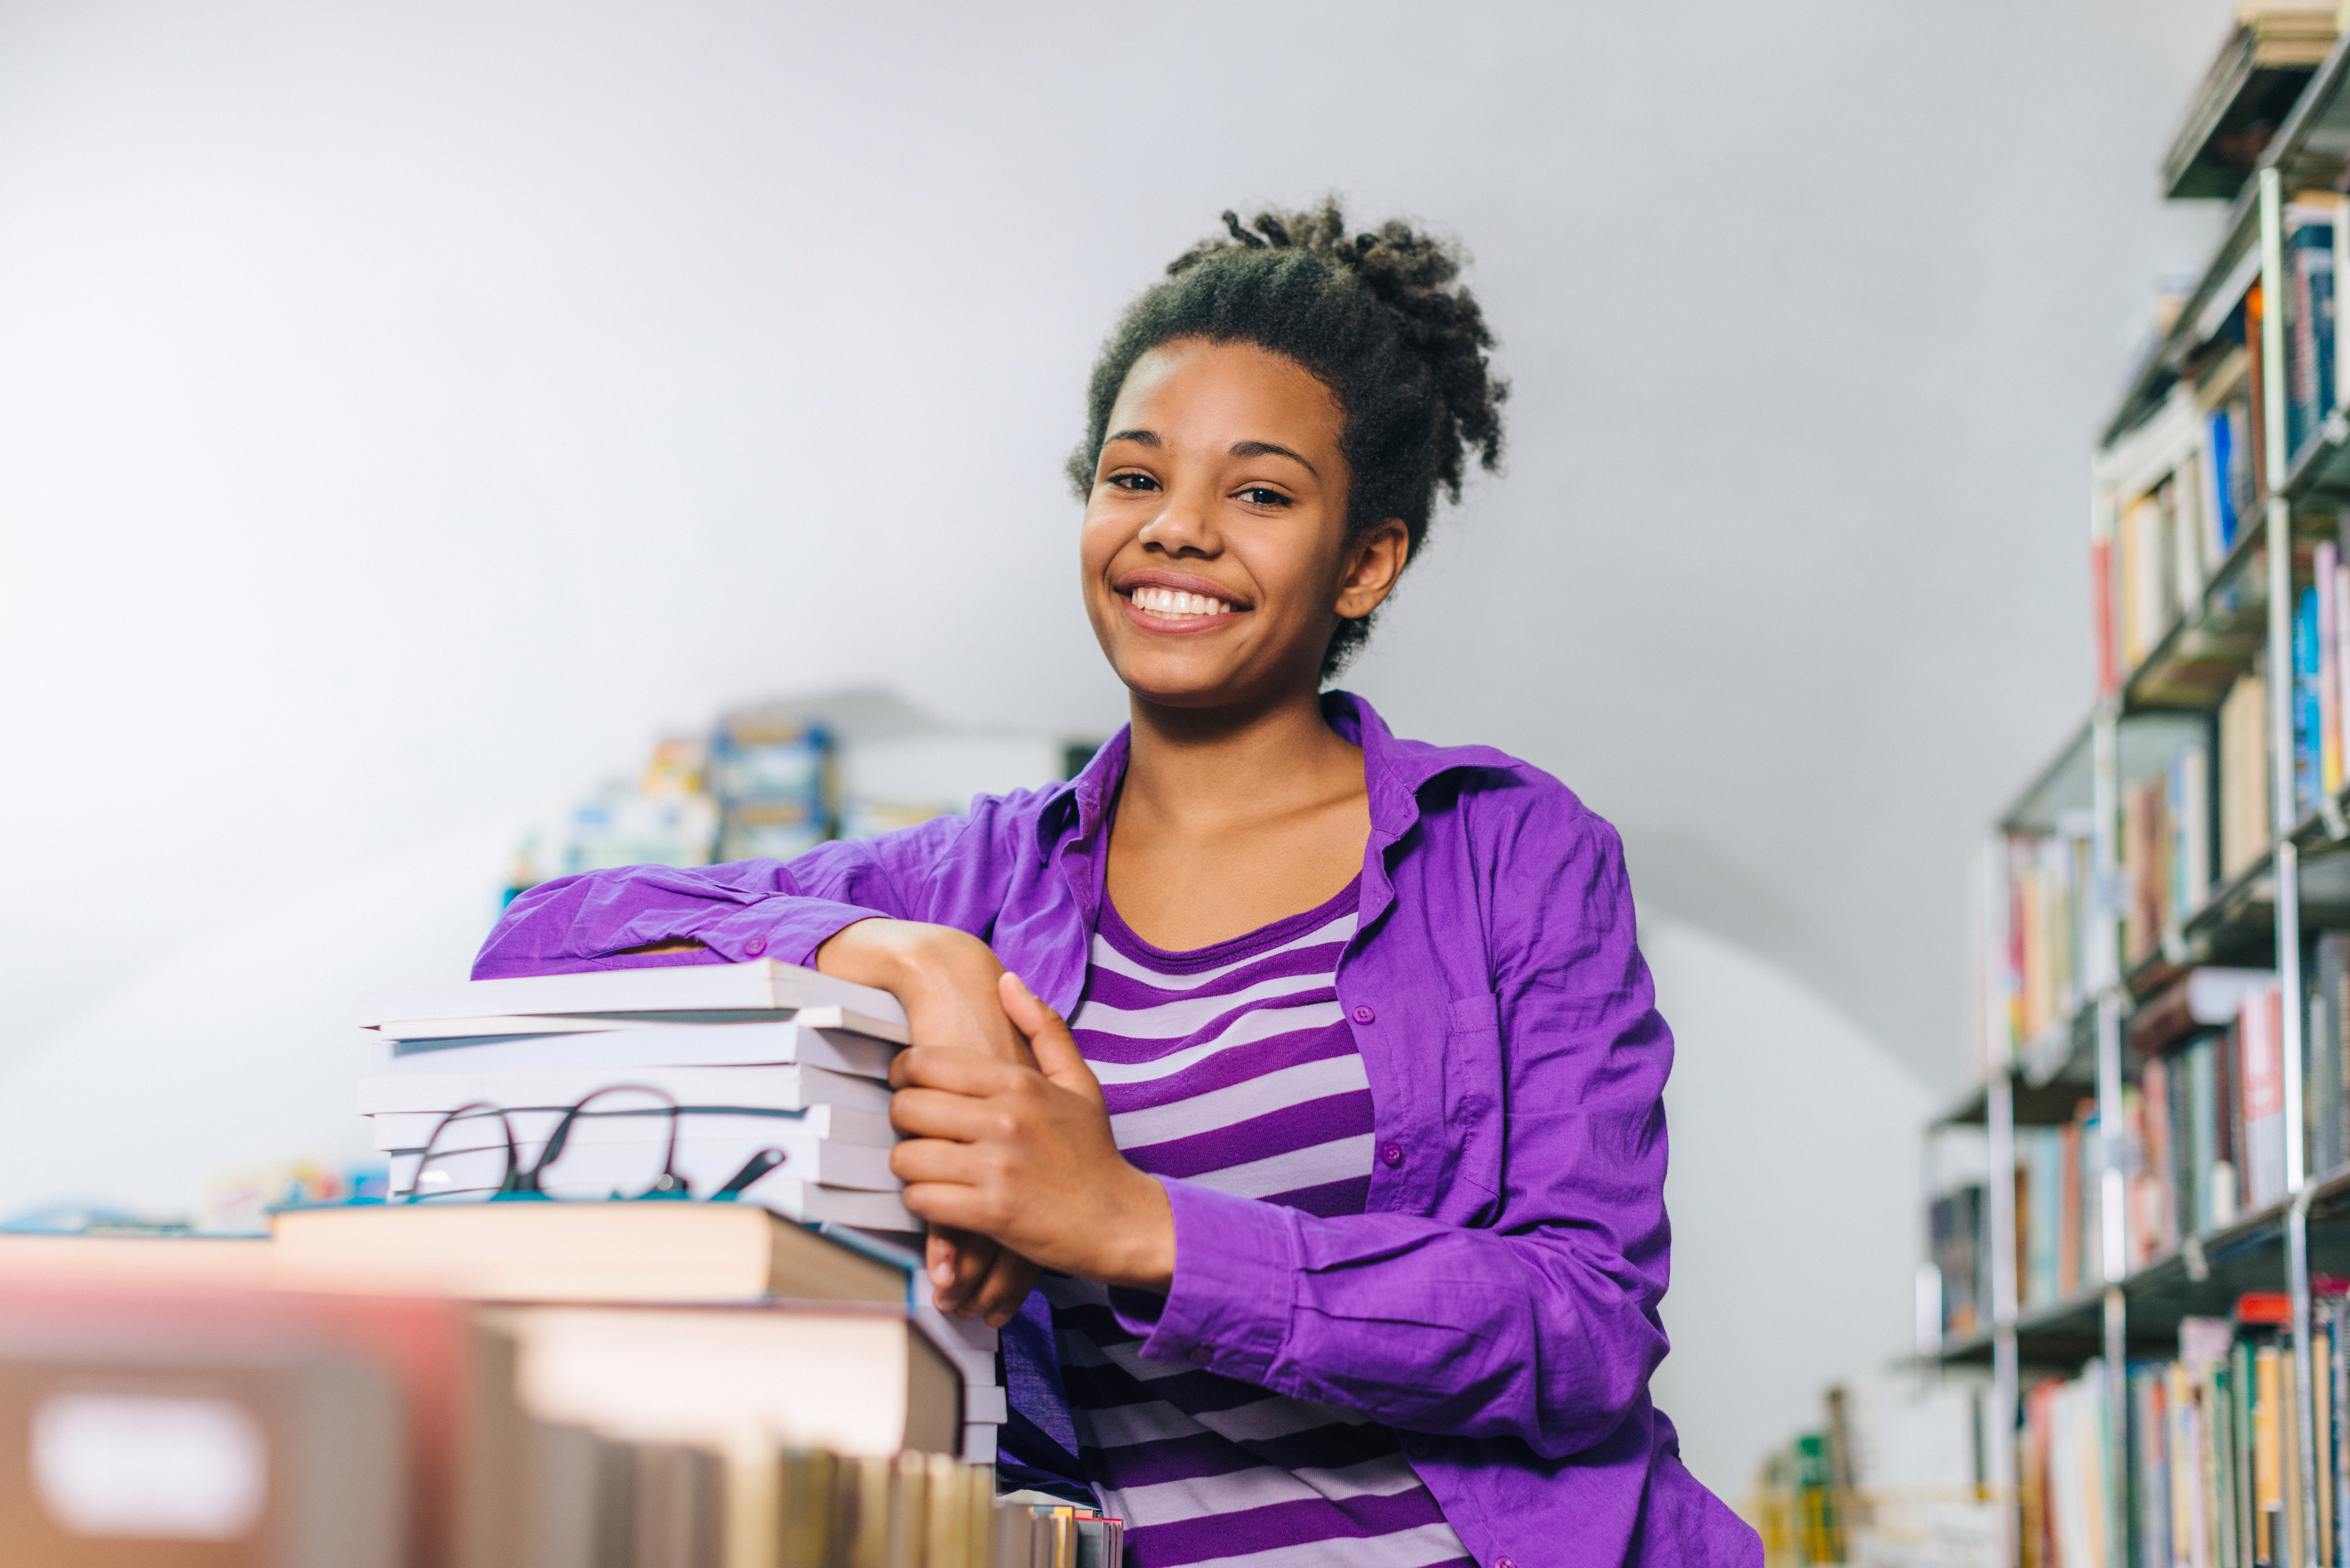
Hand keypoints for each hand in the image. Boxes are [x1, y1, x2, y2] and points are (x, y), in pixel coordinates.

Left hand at [889, 973, 1175, 1301]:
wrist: (1122, 1221)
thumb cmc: (1093, 1152)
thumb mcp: (1078, 1082)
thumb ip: (1044, 1028)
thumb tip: (1007, 980)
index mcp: (1019, 1083)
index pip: (925, 1063)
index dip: (903, 1073)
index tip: (908, 1086)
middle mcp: (1005, 1120)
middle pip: (906, 1107)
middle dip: (902, 1120)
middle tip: (916, 1130)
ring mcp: (997, 1167)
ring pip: (907, 1157)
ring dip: (909, 1165)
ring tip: (926, 1167)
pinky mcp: (991, 1212)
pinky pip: (922, 1199)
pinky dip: (922, 1202)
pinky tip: (939, 1200)